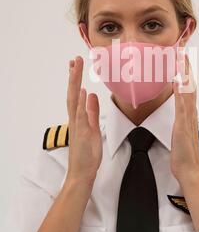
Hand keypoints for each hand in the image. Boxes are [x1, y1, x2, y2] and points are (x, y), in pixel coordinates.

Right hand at [66, 56, 102, 188]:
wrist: (82, 172)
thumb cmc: (87, 153)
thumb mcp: (93, 128)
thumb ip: (92, 112)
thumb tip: (92, 96)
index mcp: (78, 118)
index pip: (76, 94)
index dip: (75, 79)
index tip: (75, 65)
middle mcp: (75, 119)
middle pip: (72, 93)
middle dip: (73, 76)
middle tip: (74, 60)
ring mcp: (77, 125)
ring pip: (74, 101)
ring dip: (75, 84)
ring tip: (75, 68)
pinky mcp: (82, 133)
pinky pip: (81, 116)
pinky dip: (80, 103)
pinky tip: (82, 92)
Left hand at [170, 53, 198, 183]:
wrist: (189, 170)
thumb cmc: (183, 155)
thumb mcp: (180, 134)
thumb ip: (180, 122)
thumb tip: (178, 116)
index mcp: (187, 114)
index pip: (187, 89)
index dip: (185, 73)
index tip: (182, 58)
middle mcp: (189, 113)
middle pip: (190, 85)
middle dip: (186, 68)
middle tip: (183, 50)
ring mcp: (187, 118)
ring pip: (187, 91)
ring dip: (185, 75)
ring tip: (181, 58)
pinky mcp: (182, 125)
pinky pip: (182, 105)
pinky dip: (181, 92)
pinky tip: (177, 81)